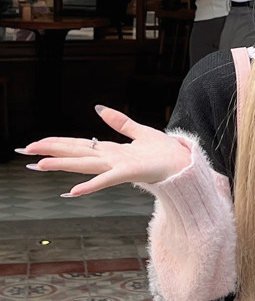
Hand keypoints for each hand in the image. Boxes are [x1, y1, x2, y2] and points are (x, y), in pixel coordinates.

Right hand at [17, 106, 191, 197]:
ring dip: (60, 164)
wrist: (184, 166)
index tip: (34, 143)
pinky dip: (89, 186)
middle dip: (49, 152)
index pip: (77, 145)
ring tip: (38, 165)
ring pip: (83, 164)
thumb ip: (118, 121)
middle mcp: (109, 160)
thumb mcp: (139, 131)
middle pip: (74, 153)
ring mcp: (117, 167)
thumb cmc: (165, 153)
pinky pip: (105, 180)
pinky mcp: (128, 173)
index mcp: (110, 151)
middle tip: (24, 153)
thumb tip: (98, 108)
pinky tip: (72, 192)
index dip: (55, 142)